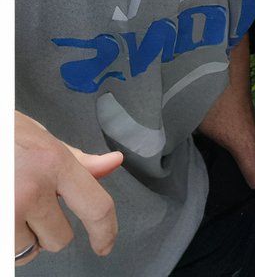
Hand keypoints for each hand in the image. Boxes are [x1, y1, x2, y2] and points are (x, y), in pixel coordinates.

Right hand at [14, 112, 121, 264]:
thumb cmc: (2, 134)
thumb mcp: (39, 138)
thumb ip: (75, 160)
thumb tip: (112, 164)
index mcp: (53, 163)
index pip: (96, 207)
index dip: (105, 231)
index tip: (105, 244)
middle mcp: (31, 190)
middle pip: (59, 238)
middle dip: (47, 229)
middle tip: (29, 207)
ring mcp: (6, 210)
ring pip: (27, 249)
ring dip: (20, 237)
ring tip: (8, 208)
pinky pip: (5, 252)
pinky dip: (5, 242)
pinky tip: (3, 217)